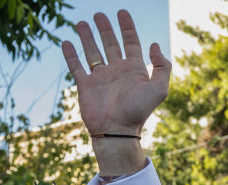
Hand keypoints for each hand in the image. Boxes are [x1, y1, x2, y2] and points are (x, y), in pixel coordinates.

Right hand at [62, 11, 169, 175]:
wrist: (117, 130)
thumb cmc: (138, 110)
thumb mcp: (159, 89)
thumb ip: (161, 67)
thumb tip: (154, 45)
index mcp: (134, 69)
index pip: (131, 42)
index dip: (127, 27)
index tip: (122, 12)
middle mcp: (117, 71)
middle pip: (110, 44)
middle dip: (105, 29)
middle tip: (99, 15)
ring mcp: (100, 77)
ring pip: (93, 52)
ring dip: (88, 37)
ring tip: (82, 23)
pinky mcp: (86, 85)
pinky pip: (76, 66)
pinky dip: (71, 55)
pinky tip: (66, 42)